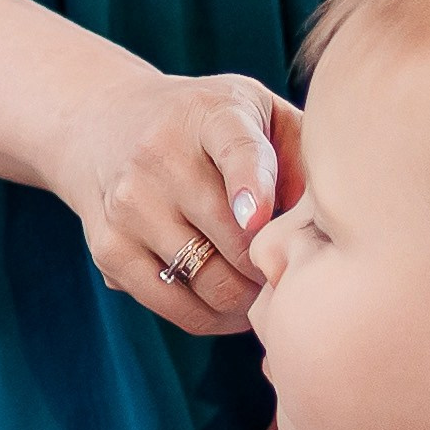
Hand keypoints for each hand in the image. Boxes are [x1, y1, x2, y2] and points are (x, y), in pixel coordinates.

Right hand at [55, 67, 304, 333]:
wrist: (104, 122)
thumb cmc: (206, 125)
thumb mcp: (254, 111)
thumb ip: (298, 152)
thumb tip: (324, 222)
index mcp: (209, 114)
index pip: (234, 150)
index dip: (248, 184)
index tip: (258, 217)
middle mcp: (159, 157)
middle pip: (232, 240)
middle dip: (273, 267)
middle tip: (294, 274)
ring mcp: (129, 206)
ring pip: (208, 282)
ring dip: (248, 299)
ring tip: (264, 290)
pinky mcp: (108, 250)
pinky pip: (176, 307)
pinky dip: (213, 318)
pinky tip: (230, 304)